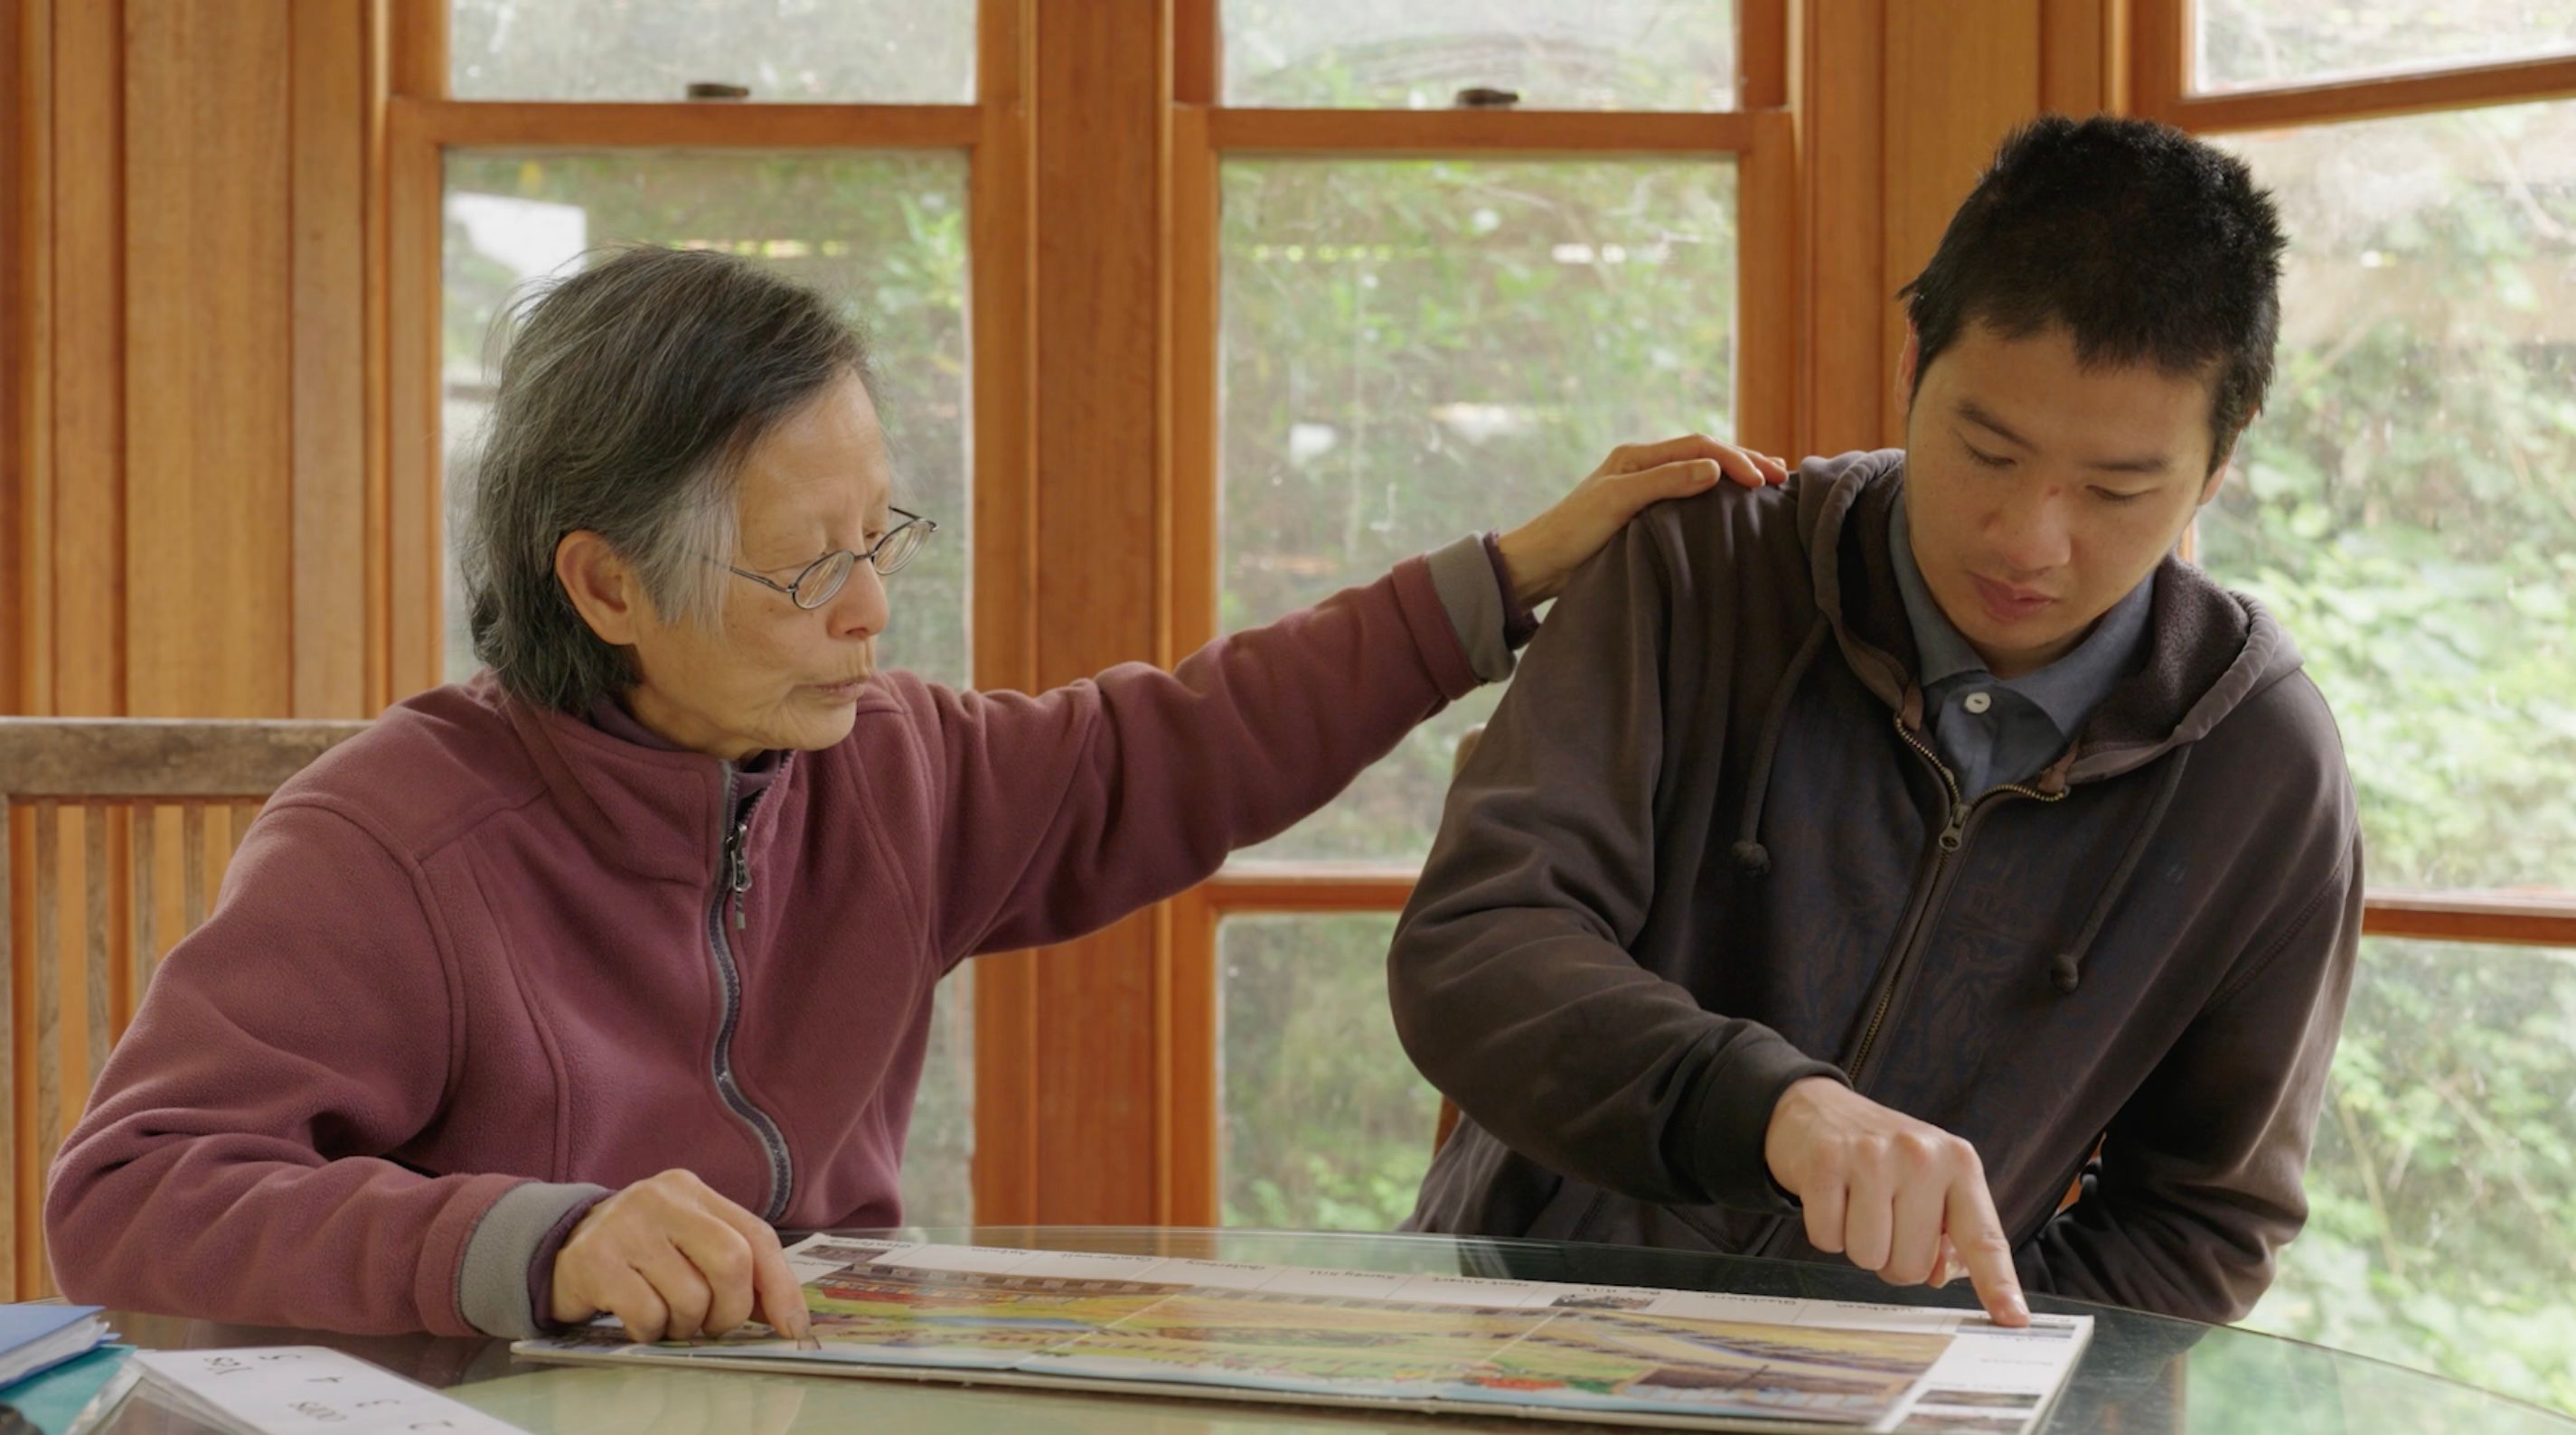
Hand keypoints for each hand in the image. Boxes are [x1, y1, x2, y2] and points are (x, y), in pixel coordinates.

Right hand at [549, 1169, 815, 1344]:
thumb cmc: (639, 1253)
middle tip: (714, 1325)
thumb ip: (733, 1267)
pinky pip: (647, 1314)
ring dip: (686, 1325)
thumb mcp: (687, 1244)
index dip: (780, 1286)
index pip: (756, 1236)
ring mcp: (625, 1225)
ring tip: (668, 1317)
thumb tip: (785, 1317)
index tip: (792, 1328)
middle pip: (732, 1261)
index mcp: (693, 1191)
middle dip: (732, 1309)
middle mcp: (661, 1198)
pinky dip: (650, 1331)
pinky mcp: (594, 1260)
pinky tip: (637, 1320)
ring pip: (690, 1297)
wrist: (557, 1248)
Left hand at [1495, 436, 1787, 606]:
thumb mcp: (1617, 504)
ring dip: (1734, 474)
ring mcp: (1643, 489)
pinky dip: (1717, 494)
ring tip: (1770, 481)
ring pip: (1700, 472)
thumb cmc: (1571, 534)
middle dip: (1744, 461)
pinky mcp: (1643, 513)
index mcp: (1636, 457)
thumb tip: (1714, 468)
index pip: (1699, 447)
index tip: (1763, 480)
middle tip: (1782, 476)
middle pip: (1704, 454)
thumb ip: (1665, 483)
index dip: (1735, 459)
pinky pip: (1690, 495)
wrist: (1539, 565)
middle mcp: (1642, 467)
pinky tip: (1733, 505)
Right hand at [1763, 1077, 2029, 1326]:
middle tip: (1883, 1220)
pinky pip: (1827, 1239)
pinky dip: (1826, 1231)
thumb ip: (1948, 1234)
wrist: (1818, 1108)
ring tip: (1856, 1206)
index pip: (1983, 1236)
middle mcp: (1921, 1156)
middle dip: (1893, 1258)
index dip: (1998, 1283)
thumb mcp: (1931, 1182)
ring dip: (1857, 1246)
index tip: (2014, 1319)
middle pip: (1912, 1265)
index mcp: (1959, 1163)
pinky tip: (1831, 1198)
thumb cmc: (1883, 1156)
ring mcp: (1871, 1156)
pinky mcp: (1825, 1163)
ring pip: (1868, 1257)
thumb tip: (1936, 1275)